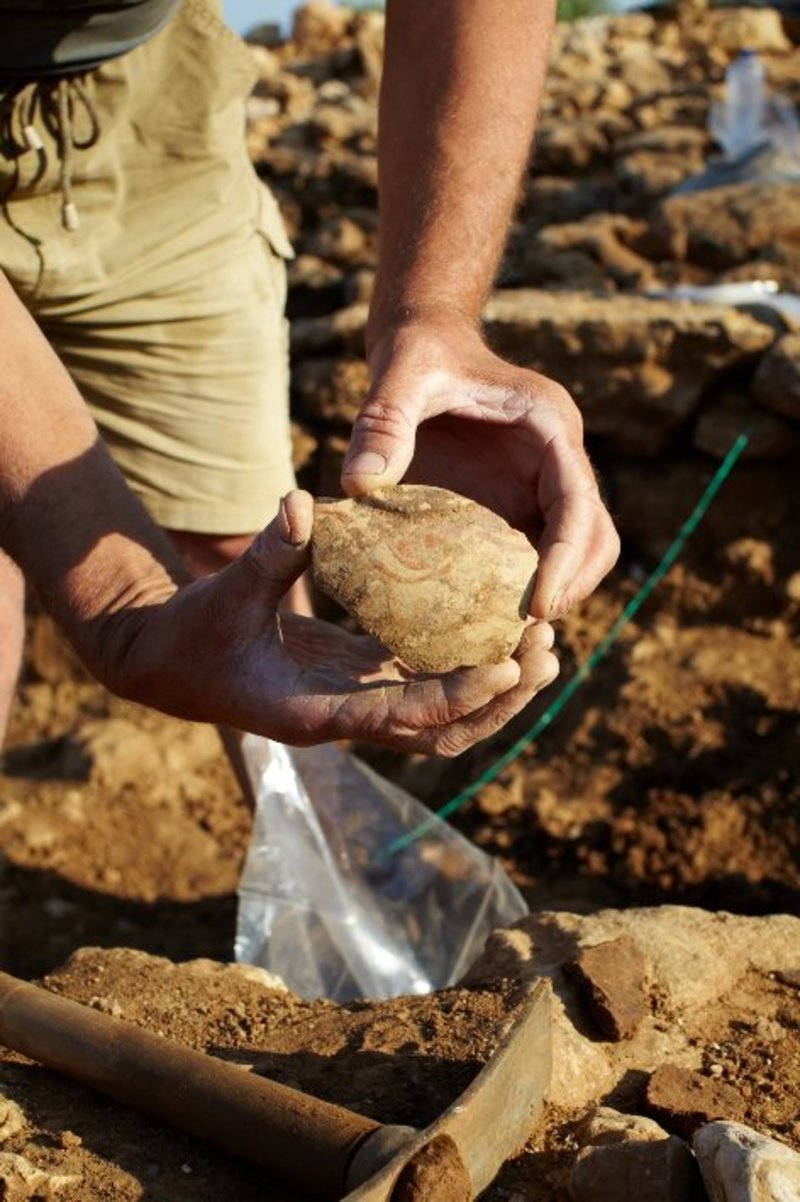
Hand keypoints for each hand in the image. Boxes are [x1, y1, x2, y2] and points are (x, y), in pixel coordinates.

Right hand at [104, 491, 558, 755]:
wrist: (174, 664)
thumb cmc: (195, 636)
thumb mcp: (227, 596)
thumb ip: (268, 556)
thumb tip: (302, 504)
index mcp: (318, 711)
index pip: (403, 718)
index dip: (458, 697)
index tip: (508, 667)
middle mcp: (350, 718)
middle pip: (444, 730)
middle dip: (499, 701)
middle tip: (546, 649)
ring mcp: (361, 704)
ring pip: (446, 716)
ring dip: (497, 692)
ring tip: (546, 647)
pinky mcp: (365, 682)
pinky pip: (430, 685)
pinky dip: (470, 668)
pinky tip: (502, 628)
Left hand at [342, 317, 619, 618]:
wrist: (425, 345)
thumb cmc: (419, 353)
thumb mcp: (399, 374)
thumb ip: (382, 423)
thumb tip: (359, 486)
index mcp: (548, 428)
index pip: (579, 503)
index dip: (568, 558)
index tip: (541, 605)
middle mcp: (556, 462)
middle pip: (596, 537)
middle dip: (573, 586)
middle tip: (528, 631)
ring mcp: (539, 488)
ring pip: (574, 554)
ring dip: (552, 594)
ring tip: (508, 636)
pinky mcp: (515, 507)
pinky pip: (531, 556)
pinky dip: (516, 589)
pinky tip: (480, 619)